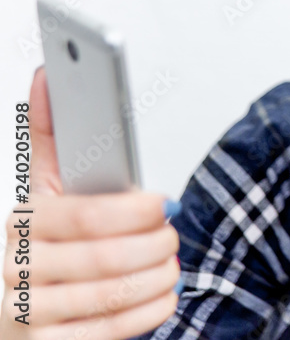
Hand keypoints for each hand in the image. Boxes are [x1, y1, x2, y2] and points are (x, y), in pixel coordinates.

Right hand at [1, 67, 180, 338]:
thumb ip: (52, 133)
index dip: (134, 211)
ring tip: (171, 262)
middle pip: (106, 258)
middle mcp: (18, 267)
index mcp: (24, 220)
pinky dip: (149, 311)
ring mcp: (28, 312)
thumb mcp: (48, 186)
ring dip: (157, 276)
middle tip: (172, 234)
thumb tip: (49, 74)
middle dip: (154, 244)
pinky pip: (110, 331)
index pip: (84, 215)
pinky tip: (163, 295)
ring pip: (113, 294)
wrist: (20, 311)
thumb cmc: (48, 240)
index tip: (163, 203)